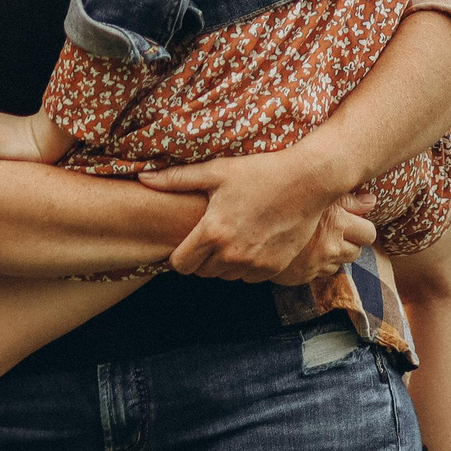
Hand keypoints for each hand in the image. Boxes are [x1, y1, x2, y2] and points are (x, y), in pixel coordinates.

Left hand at [138, 147, 364, 281]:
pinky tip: (249, 242)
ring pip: (225, 277)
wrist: (307, 182)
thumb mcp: (216, 171)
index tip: (184, 243)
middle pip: (202, 272)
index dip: (178, 256)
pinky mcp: (275, 269)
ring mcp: (255, 265)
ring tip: (230, 236)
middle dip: (200, 258)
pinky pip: (249, 278)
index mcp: (212, 232)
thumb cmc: (259, 172)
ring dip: (222, 263)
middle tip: (208, 236)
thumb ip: (176, 179)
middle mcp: (232, 255)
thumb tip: (143, 179)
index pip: (180, 265)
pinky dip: (245, 267)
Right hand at [273, 197, 377, 286]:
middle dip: (351, 241)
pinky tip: (307, 250)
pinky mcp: (304, 276)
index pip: (368, 232)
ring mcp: (317, 263)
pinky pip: (323, 272)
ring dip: (335, 253)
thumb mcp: (313, 192)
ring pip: (342, 263)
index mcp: (334, 221)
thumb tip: (372, 200)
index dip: (362, 225)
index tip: (352, 220)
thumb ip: (346, 198)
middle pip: (358, 250)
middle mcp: (330, 245)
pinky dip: (319, 263)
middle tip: (336, 230)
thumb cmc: (280, 198)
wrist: (247, 227)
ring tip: (319, 238)